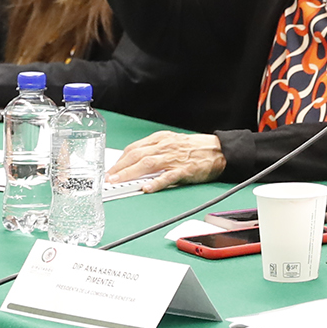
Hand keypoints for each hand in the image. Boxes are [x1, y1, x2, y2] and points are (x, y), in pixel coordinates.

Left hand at [106, 130, 222, 190]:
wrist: (218, 150)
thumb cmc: (195, 148)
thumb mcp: (172, 142)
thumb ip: (154, 150)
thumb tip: (134, 162)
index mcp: (161, 139)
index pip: (134, 148)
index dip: (120, 160)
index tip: (110, 170)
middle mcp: (165, 146)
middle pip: (137, 155)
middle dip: (119, 168)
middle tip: (108, 178)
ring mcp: (174, 158)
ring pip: (147, 164)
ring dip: (130, 174)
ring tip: (118, 182)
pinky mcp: (185, 169)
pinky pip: (168, 176)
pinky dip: (156, 183)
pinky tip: (147, 188)